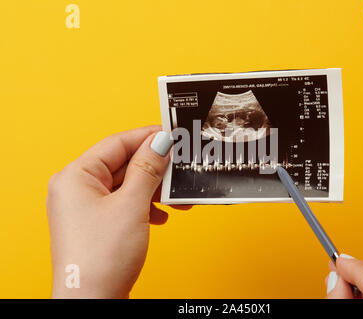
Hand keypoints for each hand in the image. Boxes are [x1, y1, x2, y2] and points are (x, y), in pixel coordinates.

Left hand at [47, 126, 175, 297]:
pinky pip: (126, 204)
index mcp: (76, 177)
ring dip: (154, 190)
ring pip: (128, 185)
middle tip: (179, 166)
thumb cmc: (101, 259)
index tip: (170, 134)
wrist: (93, 303)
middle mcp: (78, 189)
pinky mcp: (99, 225)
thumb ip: (147, 169)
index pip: (116, 143)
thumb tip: (160, 142)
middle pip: (123, 164)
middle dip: (155, 169)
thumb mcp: (131, 205)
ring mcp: (87, 208)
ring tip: (176, 198)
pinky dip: (146, 206)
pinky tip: (161, 216)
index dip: (146, 137)